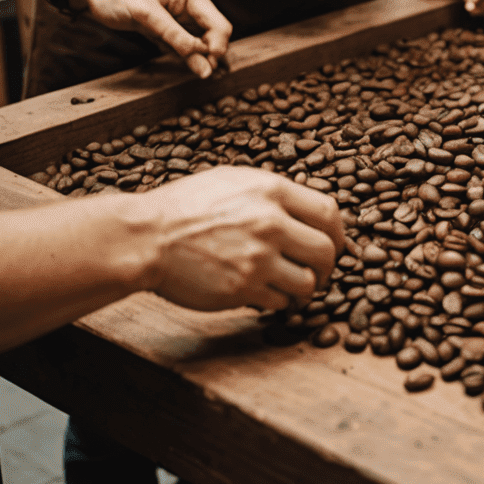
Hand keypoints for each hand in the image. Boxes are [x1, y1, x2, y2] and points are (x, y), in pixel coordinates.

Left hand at [72, 0, 231, 79]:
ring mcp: (178, 15)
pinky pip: (181, 43)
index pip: (217, 23)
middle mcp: (189, 3)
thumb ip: (173, 34)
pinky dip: (181, 54)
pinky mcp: (166, 26)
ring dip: (196, 56)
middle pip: (212, 33)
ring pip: (198, 41)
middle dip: (209, 53)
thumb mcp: (144, 13)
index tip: (208, 67)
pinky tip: (180, 60)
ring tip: (196, 71)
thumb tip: (201, 56)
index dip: (218, 46)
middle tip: (203, 74)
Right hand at [138, 166, 343, 311]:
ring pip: (307, 282)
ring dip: (304, 289)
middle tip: (319, 273)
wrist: (146, 238)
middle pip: (326, 251)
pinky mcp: (242, 289)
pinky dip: (277, 302)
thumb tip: (301, 208)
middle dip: (327, 266)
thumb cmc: (184, 206)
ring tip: (293, 288)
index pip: (329, 212)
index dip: (338, 232)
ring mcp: (258, 259)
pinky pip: (278, 302)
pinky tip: (265, 295)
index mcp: (273, 191)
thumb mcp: (234, 181)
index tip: (335, 243)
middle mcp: (272, 224)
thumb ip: (272, 194)